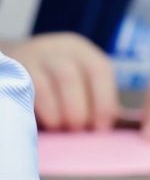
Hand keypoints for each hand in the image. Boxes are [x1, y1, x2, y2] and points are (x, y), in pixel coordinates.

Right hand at [0, 33, 118, 130]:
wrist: (19, 62)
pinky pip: (25, 92)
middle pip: (70, 77)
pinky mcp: (15, 71)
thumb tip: (102, 128)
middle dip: (78, 110)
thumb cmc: (59, 81)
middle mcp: (58, 49)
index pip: (100, 70)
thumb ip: (93, 99)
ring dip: (56, 112)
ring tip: (61, 128)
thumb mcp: (80, 80)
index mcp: (82, 51)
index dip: (104, 101)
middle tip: (78, 130)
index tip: (101, 127)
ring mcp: (32, 58)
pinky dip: (39, 110)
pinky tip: (45, 123)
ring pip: (45, 86)